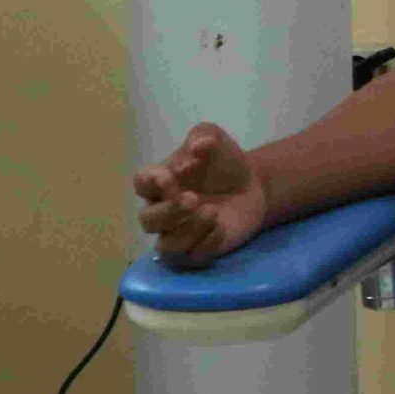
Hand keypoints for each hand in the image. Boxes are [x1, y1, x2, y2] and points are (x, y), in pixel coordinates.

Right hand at [132, 123, 270, 267]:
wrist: (253, 185)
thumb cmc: (223, 163)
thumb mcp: (215, 140)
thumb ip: (204, 136)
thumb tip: (199, 145)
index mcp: (159, 182)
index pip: (141, 184)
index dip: (151, 182)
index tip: (169, 176)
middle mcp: (163, 211)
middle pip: (148, 221)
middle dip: (168, 211)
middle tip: (194, 199)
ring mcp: (179, 233)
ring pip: (167, 245)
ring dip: (187, 230)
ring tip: (213, 212)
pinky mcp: (199, 250)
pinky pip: (193, 257)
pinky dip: (206, 243)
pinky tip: (221, 227)